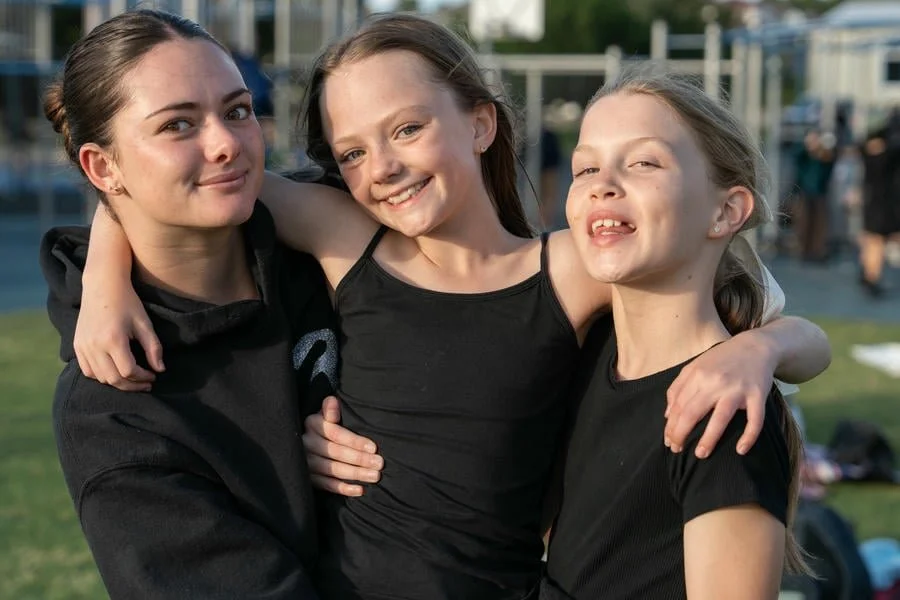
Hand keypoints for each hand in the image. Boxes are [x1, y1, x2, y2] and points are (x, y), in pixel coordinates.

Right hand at [74, 274, 163, 391]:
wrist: (102, 286)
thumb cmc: (127, 302)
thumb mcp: (144, 323)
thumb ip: (153, 348)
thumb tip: (160, 370)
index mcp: (113, 339)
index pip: (128, 371)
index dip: (143, 378)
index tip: (153, 376)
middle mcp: (94, 345)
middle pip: (113, 379)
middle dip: (132, 385)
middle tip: (146, 383)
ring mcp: (83, 346)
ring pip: (100, 378)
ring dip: (118, 382)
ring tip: (133, 379)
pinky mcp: (77, 345)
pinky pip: (88, 371)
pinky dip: (102, 376)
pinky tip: (115, 372)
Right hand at [302, 396, 383, 496]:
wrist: (309, 438)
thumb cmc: (327, 423)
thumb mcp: (327, 412)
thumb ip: (330, 408)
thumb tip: (333, 402)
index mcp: (312, 424)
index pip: (336, 434)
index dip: (355, 441)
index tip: (374, 447)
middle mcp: (306, 443)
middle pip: (336, 453)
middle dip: (360, 459)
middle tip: (380, 464)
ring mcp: (305, 462)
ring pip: (332, 469)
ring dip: (355, 474)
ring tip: (375, 476)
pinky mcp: (308, 477)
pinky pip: (326, 485)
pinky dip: (343, 489)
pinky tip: (360, 490)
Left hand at [664, 332, 775, 457]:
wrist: (755, 346)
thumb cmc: (721, 360)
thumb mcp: (695, 367)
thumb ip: (678, 388)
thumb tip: (667, 415)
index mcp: (697, 375)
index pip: (678, 406)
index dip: (671, 426)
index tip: (668, 441)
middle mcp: (715, 382)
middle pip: (692, 413)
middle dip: (681, 434)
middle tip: (678, 450)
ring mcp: (737, 389)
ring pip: (720, 418)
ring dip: (709, 439)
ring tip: (701, 455)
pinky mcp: (758, 395)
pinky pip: (754, 419)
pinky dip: (749, 436)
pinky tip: (741, 450)